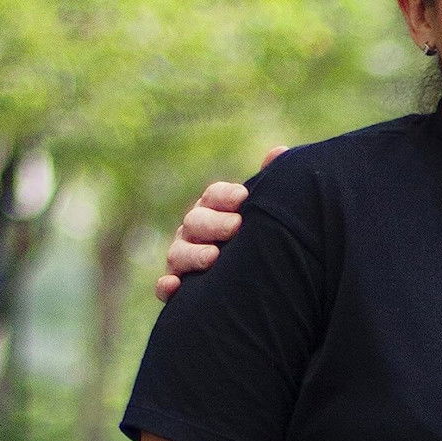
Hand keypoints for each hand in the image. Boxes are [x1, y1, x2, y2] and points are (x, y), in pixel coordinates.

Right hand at [153, 149, 286, 301]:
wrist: (251, 282)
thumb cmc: (255, 238)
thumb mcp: (263, 212)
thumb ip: (269, 183)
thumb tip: (278, 152)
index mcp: (214, 210)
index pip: (212, 196)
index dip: (225, 196)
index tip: (243, 197)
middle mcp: (194, 231)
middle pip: (195, 221)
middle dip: (214, 223)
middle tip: (235, 227)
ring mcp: (182, 258)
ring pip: (178, 252)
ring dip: (193, 254)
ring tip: (213, 257)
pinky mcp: (177, 288)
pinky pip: (164, 288)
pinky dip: (166, 286)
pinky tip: (176, 286)